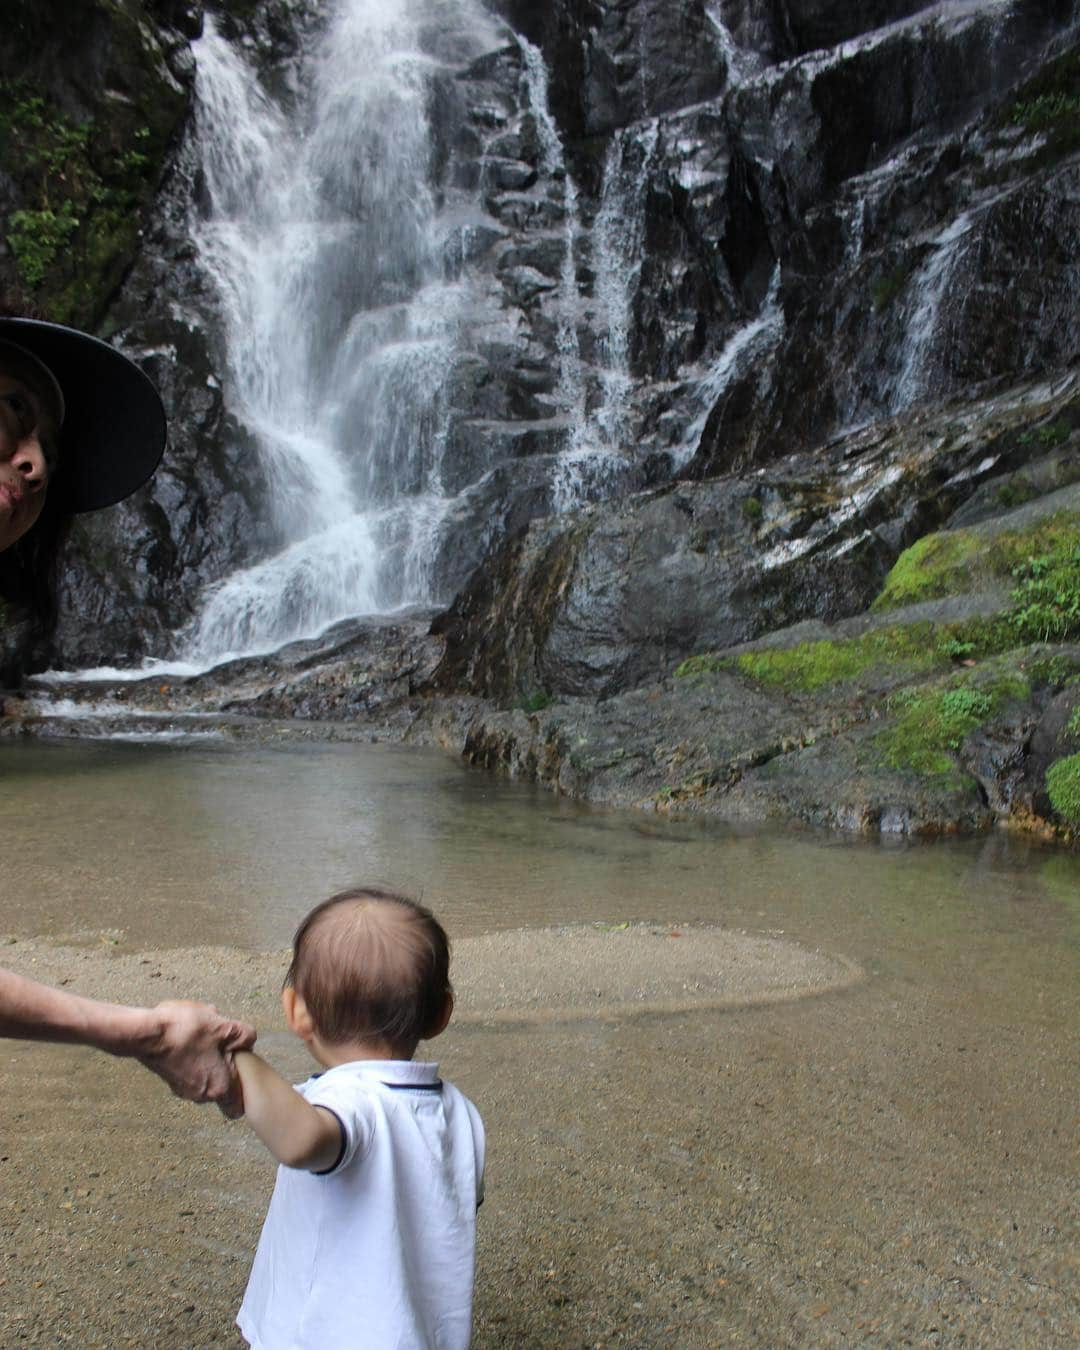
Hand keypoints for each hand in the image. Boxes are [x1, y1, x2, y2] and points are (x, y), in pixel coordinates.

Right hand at [138, 1000, 255, 1117]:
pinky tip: (187, 1031)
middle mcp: (200, 1095)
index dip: (243, 1092)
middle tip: (223, 1039)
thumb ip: (245, 1036)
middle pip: (222, 1083)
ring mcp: (182, 1087)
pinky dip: (192, 1050)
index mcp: (218, 1088)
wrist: (146, 1034)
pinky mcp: (169, 1076)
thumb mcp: (225, 1027)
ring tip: (203, 1030)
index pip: (236, 1107)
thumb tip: (249, 1040)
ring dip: (208, 1053)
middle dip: (225, 1061)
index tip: (244, 1075)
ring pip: (205, 1072)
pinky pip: (190, 1065)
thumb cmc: (186, 1033)